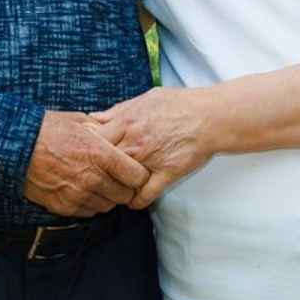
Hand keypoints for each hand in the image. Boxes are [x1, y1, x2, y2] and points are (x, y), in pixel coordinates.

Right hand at [23, 110, 149, 216]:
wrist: (17, 148)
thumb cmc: (49, 129)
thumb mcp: (82, 121)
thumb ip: (104, 131)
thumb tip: (118, 132)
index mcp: (101, 155)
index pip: (137, 176)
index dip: (139, 173)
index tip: (136, 169)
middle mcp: (93, 178)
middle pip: (125, 195)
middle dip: (127, 187)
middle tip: (122, 178)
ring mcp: (78, 195)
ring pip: (108, 205)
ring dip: (109, 196)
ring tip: (103, 182)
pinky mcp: (65, 207)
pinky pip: (89, 211)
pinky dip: (92, 203)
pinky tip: (87, 190)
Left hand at [92, 87, 214, 209]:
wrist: (211, 116)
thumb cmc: (180, 104)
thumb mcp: (146, 98)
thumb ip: (119, 109)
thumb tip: (95, 117)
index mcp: (128, 122)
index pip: (93, 140)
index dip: (87, 147)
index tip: (87, 152)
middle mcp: (136, 143)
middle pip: (102, 162)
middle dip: (96, 169)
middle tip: (94, 173)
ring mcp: (150, 161)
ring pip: (119, 181)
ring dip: (113, 186)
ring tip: (111, 187)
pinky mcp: (166, 175)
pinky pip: (143, 196)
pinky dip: (134, 201)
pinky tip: (131, 199)